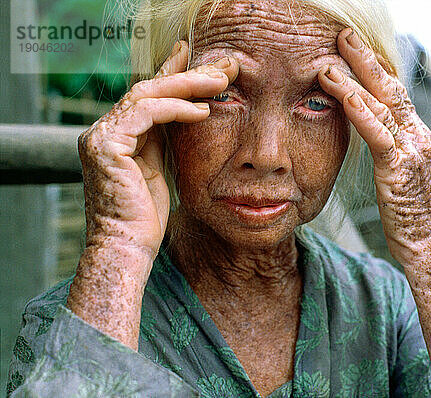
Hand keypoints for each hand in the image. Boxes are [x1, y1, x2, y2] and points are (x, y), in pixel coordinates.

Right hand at [68, 42, 238, 348]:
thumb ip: (165, 142)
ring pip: (147, 94)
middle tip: (222, 65)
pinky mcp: (105, 145)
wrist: (127, 249)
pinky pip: (145, 113)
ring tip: (221, 81)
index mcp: (118, 137)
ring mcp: (101, 136)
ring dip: (187, 85)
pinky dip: (175, 108)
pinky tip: (203, 110)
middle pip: (150, 90)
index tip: (205, 64)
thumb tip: (190, 116)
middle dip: (188, 74)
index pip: (150, 97)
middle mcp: (105, 131)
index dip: (177, 76)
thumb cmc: (146, 220)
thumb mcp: (160, 171)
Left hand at [319, 28, 430, 266]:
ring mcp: (412, 151)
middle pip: (389, 88)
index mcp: (417, 136)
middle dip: (365, 59)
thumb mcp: (401, 174)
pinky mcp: (400, 171)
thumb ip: (389, 149)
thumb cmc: (412, 215)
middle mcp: (418, 136)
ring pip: (382, 107)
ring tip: (329, 60)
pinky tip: (346, 97)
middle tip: (342, 34)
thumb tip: (370, 132)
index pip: (393, 93)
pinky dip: (363, 115)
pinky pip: (380, 137)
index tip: (351, 49)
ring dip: (354, 81)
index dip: (373, 69)